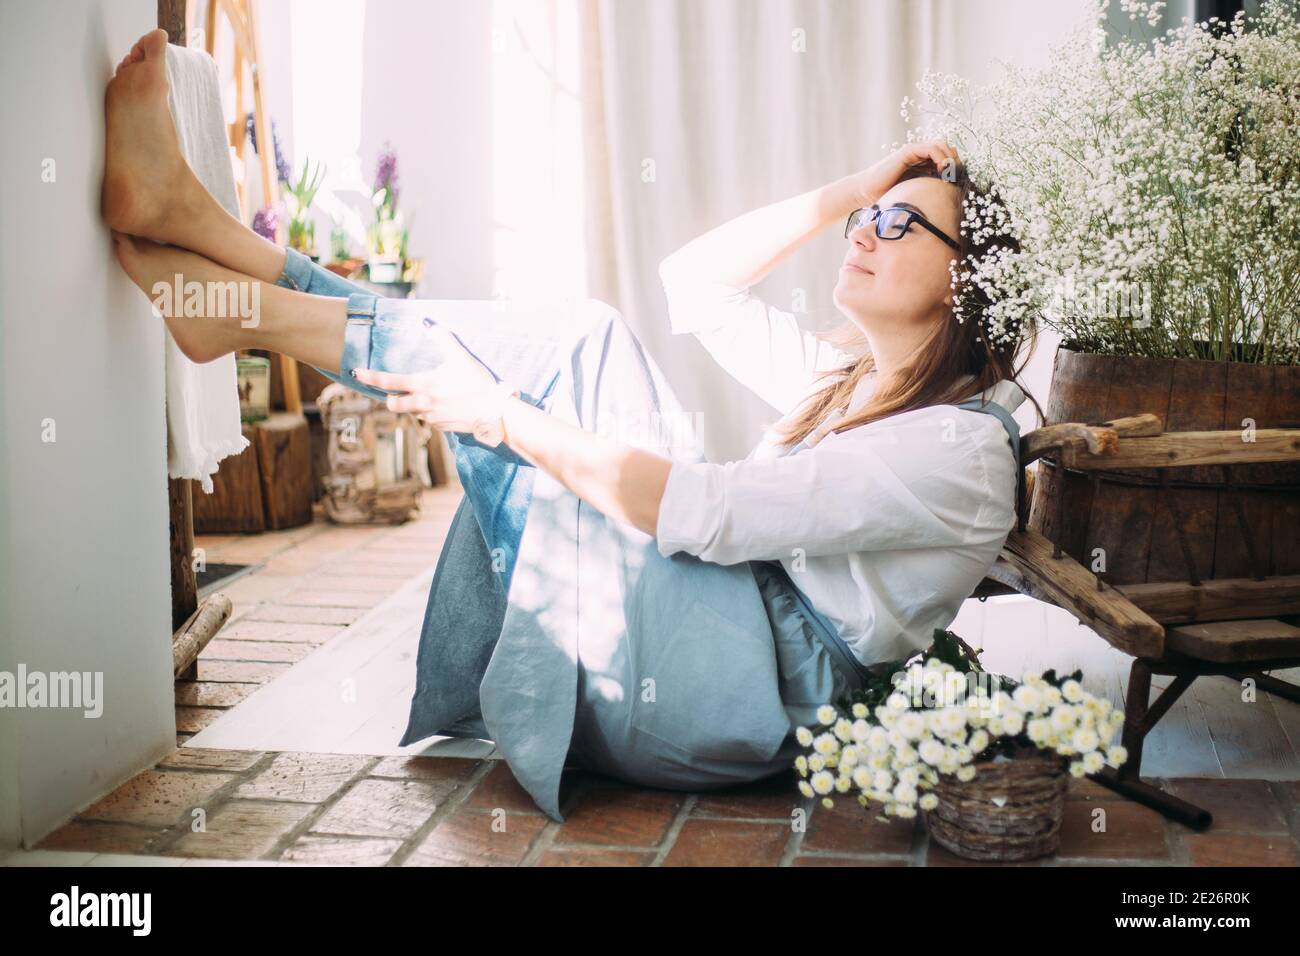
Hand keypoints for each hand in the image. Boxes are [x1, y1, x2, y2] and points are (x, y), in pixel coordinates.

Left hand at [351, 326, 510, 437]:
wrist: (494, 412)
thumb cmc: (477, 383)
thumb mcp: (460, 357)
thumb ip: (443, 339)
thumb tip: (428, 323)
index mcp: (423, 384)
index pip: (388, 382)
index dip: (369, 377)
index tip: (356, 373)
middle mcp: (422, 403)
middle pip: (393, 404)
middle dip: (390, 398)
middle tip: (394, 392)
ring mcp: (431, 417)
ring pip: (411, 412)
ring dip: (412, 405)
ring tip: (428, 396)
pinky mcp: (441, 427)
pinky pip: (428, 419)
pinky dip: (429, 412)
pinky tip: (444, 405)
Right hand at [850, 141, 960, 208]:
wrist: (867, 193)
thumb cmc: (888, 197)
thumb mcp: (915, 195)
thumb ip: (929, 193)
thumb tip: (948, 203)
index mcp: (923, 164)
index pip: (948, 158)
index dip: (957, 168)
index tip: (960, 183)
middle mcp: (920, 155)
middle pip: (948, 150)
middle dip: (956, 162)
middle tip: (958, 178)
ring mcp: (914, 151)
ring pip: (942, 146)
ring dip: (950, 158)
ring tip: (951, 174)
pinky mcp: (908, 152)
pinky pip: (931, 148)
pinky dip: (940, 157)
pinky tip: (941, 170)